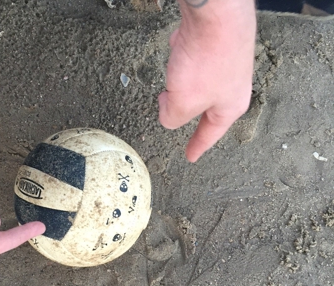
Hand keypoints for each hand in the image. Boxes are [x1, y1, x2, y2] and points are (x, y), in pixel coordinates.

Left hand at [159, 0, 256, 161]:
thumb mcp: (183, 103)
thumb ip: (172, 118)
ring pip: (193, 80)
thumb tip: (168, 111)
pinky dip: (182, 54)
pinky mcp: (215, 43)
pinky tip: (181, 44)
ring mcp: (225, 63)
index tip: (191, 156)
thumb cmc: (208, 59)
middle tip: (170, 101)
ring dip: (180, 75)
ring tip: (179, 64)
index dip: (196, 147)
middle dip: (182, 103)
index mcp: (229, 107)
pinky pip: (191, 56)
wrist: (217, 11)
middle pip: (200, 105)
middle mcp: (232, 86)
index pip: (209, 135)